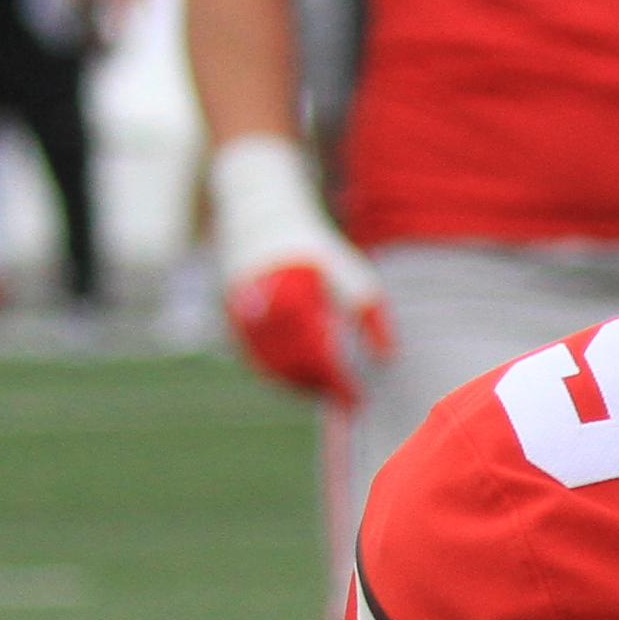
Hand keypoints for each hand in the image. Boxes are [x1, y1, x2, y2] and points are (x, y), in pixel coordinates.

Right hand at [208, 131, 388, 406]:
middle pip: (293, 364)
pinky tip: (303, 384)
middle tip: (346, 400)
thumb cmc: (317, 249)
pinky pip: (255, 359)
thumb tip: (387, 357)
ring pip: (271, 366)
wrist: (261, 218)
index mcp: (297, 290)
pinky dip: (278, 378)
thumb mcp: (353, 274)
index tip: (359, 399)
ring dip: (299, 387)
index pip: (318, 352)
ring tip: (327, 394)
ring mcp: (242, 312)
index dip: (338, 381)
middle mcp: (264, 303)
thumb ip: (371, 314)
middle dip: (320, 387)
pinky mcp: (231, 319)